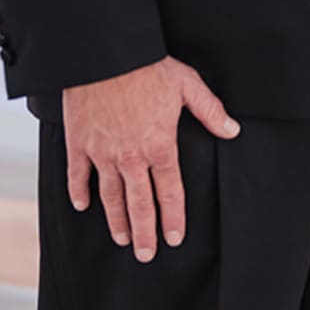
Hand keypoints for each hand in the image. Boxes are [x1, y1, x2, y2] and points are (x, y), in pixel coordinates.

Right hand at [64, 58, 239, 261]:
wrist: (104, 54)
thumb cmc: (146, 66)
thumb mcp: (187, 85)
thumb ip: (210, 111)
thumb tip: (231, 130)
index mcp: (160, 145)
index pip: (169, 192)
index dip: (173, 218)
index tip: (174, 238)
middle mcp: (131, 156)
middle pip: (139, 204)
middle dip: (144, 233)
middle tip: (145, 254)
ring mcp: (102, 152)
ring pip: (109, 196)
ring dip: (116, 220)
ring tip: (121, 238)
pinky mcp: (79, 143)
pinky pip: (77, 175)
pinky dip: (79, 192)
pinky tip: (82, 206)